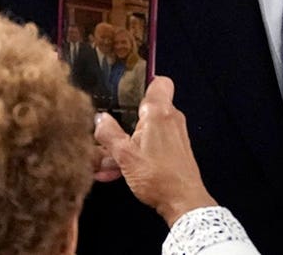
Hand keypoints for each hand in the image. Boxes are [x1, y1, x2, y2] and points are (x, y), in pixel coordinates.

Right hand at [94, 76, 216, 225]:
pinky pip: (151, 144)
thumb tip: (99, 119)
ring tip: (104, 161)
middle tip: (105, 135)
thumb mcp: (125, 156)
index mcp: (159, 112)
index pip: (159, 81)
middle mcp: (171, 119)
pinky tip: (115, 171)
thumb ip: (109, 134)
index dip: (141, 83)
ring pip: (145, 130)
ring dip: (126, 143)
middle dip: (124, 122)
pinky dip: (136, 153)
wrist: (183, 202)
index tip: (124, 93)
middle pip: (145, 109)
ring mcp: (175, 135)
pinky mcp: (175, 150)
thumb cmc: (157, 177)